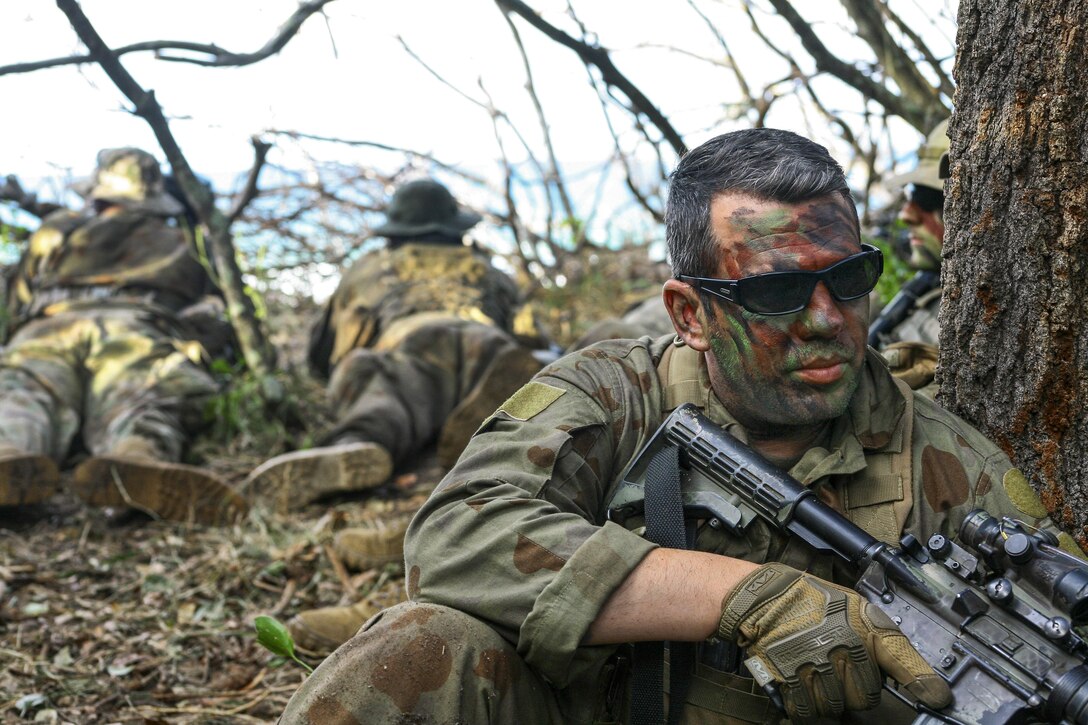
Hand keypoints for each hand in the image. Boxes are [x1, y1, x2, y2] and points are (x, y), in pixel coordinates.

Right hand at [718, 562, 950, 721]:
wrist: (766, 599)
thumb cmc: (814, 603)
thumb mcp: (858, 610)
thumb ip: (888, 643)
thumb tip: (926, 682)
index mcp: (858, 628)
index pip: (899, 660)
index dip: (922, 682)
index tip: (938, 699)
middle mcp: (838, 648)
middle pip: (866, 697)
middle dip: (857, 689)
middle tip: (842, 669)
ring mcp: (811, 666)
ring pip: (837, 708)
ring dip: (831, 698)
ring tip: (820, 672)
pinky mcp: (787, 680)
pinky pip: (808, 712)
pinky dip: (808, 704)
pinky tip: (805, 683)